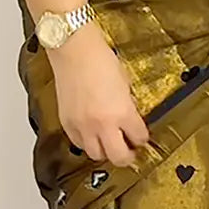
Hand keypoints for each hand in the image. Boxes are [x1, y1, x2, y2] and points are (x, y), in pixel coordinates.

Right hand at [50, 22, 148, 166]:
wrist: (74, 51)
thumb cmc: (99, 60)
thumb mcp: (125, 84)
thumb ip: (128, 106)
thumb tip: (129, 119)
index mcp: (122, 113)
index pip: (139, 138)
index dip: (142, 139)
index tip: (141, 138)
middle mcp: (102, 124)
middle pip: (118, 157)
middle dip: (127, 156)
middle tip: (129, 151)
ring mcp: (82, 126)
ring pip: (96, 155)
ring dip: (105, 151)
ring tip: (109, 144)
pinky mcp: (67, 123)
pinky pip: (78, 143)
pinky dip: (86, 143)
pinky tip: (91, 135)